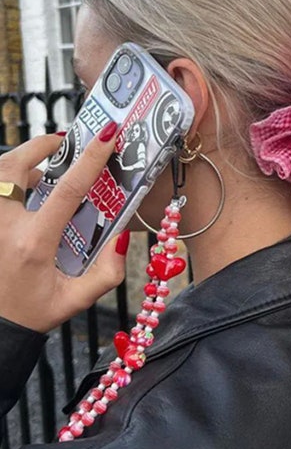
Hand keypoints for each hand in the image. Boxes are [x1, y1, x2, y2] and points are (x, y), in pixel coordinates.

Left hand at [0, 126, 127, 332]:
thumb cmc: (34, 312)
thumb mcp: (78, 300)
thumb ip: (108, 272)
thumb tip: (121, 235)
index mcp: (34, 243)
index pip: (67, 190)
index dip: (90, 159)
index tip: (107, 135)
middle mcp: (4, 228)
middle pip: (13, 168)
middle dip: (38, 146)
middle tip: (63, 141)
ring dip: (19, 160)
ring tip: (45, 162)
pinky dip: (9, 178)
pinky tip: (28, 186)